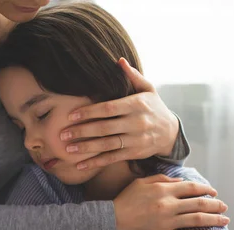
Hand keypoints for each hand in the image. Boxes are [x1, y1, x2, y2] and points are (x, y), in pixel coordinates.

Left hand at [61, 57, 178, 170]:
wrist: (170, 132)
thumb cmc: (153, 107)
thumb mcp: (148, 89)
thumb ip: (132, 76)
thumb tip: (119, 61)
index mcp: (136, 104)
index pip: (108, 108)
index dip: (89, 112)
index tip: (71, 116)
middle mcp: (136, 123)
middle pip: (104, 128)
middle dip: (82, 132)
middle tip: (63, 135)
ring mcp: (135, 139)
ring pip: (107, 145)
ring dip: (86, 148)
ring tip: (68, 150)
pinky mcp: (134, 153)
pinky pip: (112, 158)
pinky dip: (96, 163)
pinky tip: (80, 165)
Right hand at [114, 174, 229, 229]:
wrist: (110, 223)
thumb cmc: (123, 202)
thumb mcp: (139, 183)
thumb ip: (160, 179)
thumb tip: (179, 180)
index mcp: (162, 190)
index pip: (191, 188)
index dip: (206, 190)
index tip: (214, 193)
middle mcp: (168, 205)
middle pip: (199, 203)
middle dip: (215, 205)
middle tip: (223, 207)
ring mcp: (168, 222)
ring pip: (198, 219)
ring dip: (215, 220)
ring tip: (225, 221)